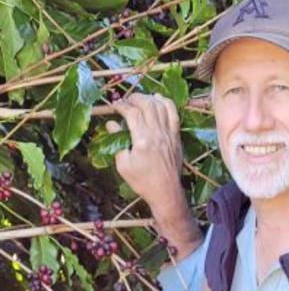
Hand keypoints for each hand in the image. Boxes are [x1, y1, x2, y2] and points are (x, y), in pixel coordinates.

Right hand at [106, 94, 198, 248]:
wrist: (166, 192)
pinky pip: (174, 114)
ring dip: (148, 98)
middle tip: (126, 101)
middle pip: (147, 104)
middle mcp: (158, 134)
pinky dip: (166, 103)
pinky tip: (158, 99)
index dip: (121, 105)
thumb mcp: (123, 165)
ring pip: (161, 106)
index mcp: (143, 140)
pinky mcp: (176, 137)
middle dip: (134, 98)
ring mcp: (169, 134)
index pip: (132, 112)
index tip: (114, 105)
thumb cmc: (142, 182)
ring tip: (139, 99)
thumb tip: (111, 124)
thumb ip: (117, 142)